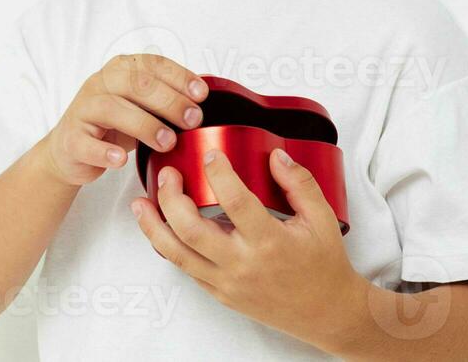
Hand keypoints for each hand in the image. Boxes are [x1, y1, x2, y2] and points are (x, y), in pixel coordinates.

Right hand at [39, 54, 208, 187]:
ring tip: (167, 141)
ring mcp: (82, 110)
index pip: (152, 64)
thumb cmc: (113, 126)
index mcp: (120, 70)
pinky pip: (86, 143)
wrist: (71, 151)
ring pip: (112, 109)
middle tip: (192, 120)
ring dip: (144, 125)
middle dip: (170, 101)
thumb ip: (164, 100)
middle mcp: (99, 84)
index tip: (201, 94)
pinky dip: (105, 151)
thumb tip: (201, 103)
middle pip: (136, 84)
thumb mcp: (140, 107)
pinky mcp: (71, 139)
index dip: (179, 77)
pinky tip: (121, 159)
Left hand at [129, 146, 362, 349]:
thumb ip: (300, 184)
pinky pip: (186, 269)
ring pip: (177, 254)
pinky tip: (161, 228)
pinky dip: (168, 247)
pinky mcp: (220, 293)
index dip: (218, 174)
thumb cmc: (323, 266)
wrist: (325, 312)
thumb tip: (276, 156)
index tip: (210, 155)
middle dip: (171, 198)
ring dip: (154, 227)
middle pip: (191, 230)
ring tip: (142, 203)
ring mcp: (227, 282)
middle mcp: (243, 265)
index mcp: (270, 242)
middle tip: (169, 175)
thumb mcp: (322, 219)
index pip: (236, 202)